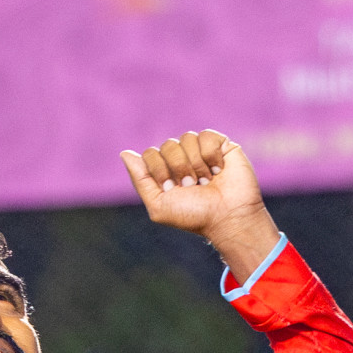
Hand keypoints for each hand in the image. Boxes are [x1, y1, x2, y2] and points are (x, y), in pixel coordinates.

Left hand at [121, 131, 279, 277]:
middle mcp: (182, 159)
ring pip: (186, 138)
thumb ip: (141, 179)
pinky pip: (206, 135)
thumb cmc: (194, 216)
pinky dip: (210, 154)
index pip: (150, 154)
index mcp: (165, 172)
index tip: (171, 189)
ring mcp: (201, 151)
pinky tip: (218, 170)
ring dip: (195, 164)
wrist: (228, 217)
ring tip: (206, 182)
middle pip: (167, 145)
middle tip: (191, 187)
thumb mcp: (159, 205)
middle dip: (178, 168)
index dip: (159, 170)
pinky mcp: (221, 145)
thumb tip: (124, 152)